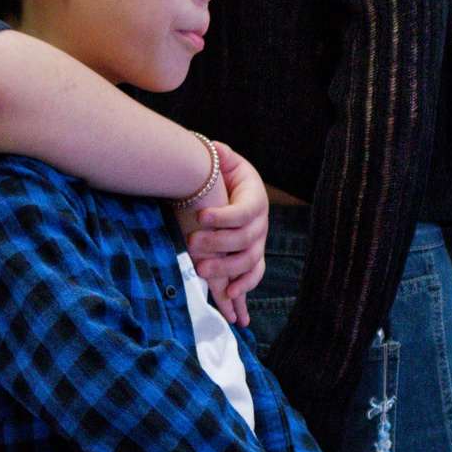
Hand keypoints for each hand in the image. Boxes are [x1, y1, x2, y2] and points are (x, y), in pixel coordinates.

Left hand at [184, 145, 267, 325]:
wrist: (231, 192)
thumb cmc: (223, 176)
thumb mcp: (224, 162)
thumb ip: (220, 157)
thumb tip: (216, 150)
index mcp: (255, 199)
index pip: (245, 211)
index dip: (225, 216)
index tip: (201, 216)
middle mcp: (260, 225)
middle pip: (246, 240)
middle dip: (218, 243)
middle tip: (190, 242)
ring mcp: (257, 245)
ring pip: (248, 262)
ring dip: (226, 269)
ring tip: (200, 270)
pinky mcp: (250, 260)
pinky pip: (252, 277)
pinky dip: (242, 290)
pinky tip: (229, 302)